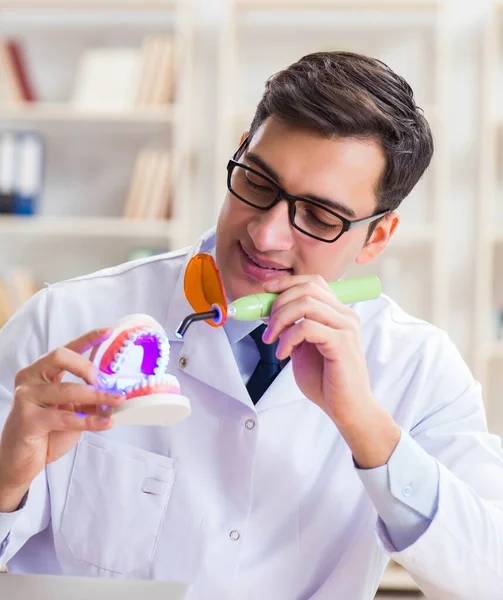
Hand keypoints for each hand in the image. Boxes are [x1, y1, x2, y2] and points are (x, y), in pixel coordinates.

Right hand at [0, 328, 124, 511]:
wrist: (20, 463)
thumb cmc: (46, 434)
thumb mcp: (72, 411)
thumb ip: (88, 397)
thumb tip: (115, 388)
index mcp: (41, 372)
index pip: (66, 349)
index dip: (88, 339)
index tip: (108, 332)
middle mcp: (30, 379)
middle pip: (60, 356)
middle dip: (88, 367)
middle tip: (105, 382)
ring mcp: (26, 398)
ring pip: (67, 389)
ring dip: (97, 396)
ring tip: (115, 402)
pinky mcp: (27, 419)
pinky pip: (65, 417)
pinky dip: (90, 420)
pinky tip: (105, 423)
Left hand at [263, 275, 400, 466]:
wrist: (347, 408)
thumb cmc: (327, 380)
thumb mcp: (303, 347)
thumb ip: (292, 327)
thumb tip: (269, 310)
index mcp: (337, 313)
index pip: (313, 283)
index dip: (286, 282)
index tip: (265, 291)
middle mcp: (345, 315)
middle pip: (307, 289)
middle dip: (279, 303)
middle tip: (267, 326)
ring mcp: (346, 327)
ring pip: (306, 304)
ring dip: (280, 320)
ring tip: (271, 340)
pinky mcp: (342, 343)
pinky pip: (307, 327)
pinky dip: (288, 338)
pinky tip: (283, 354)